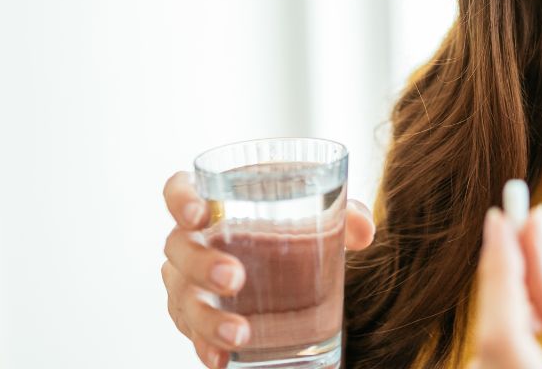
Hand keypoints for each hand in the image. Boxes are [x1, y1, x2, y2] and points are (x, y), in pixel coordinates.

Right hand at [160, 170, 375, 367]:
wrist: (294, 262)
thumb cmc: (298, 223)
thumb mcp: (322, 211)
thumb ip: (346, 213)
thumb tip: (364, 231)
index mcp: (216, 200)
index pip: (180, 190)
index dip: (181, 200)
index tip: (200, 215)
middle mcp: (193, 240)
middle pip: (178, 248)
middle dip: (201, 265)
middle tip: (235, 279)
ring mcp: (189, 281)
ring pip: (182, 297)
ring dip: (207, 318)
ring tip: (240, 334)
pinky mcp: (198, 316)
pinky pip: (192, 332)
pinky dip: (206, 346)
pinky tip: (223, 360)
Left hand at [467, 203, 541, 368]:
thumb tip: (533, 228)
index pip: (501, 332)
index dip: (500, 270)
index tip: (501, 215)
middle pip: (489, 344)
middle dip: (501, 283)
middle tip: (516, 226)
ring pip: (485, 357)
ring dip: (503, 313)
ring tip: (529, 269)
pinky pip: (491, 368)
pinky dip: (505, 344)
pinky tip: (528, 323)